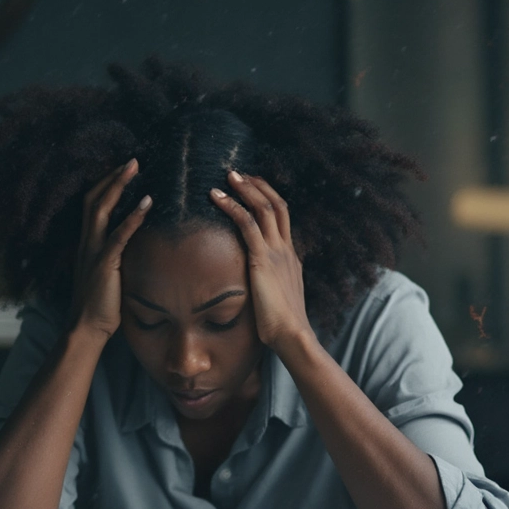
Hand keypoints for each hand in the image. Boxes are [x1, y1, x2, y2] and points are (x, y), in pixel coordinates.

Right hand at [71, 158, 150, 338]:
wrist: (87, 327)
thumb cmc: (102, 304)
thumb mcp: (110, 274)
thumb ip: (118, 256)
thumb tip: (138, 247)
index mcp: (88, 243)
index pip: (93, 205)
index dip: (106, 185)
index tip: (123, 171)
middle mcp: (87, 242)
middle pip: (94, 199)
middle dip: (112, 177)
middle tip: (132, 161)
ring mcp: (93, 251)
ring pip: (102, 209)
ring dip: (118, 186)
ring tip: (135, 169)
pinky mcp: (104, 263)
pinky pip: (118, 235)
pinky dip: (132, 217)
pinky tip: (147, 203)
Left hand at [210, 172, 313, 354]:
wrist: (292, 335)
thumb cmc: (282, 325)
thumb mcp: (278, 299)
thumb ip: (269, 286)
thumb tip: (256, 287)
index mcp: (291, 257)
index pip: (282, 219)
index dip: (268, 199)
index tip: (253, 189)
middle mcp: (286, 249)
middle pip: (277, 205)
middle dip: (258, 186)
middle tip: (240, 174)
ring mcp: (276, 252)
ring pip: (263, 208)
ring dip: (245, 189)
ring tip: (228, 176)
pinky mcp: (262, 259)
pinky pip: (247, 224)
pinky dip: (231, 206)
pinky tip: (216, 197)